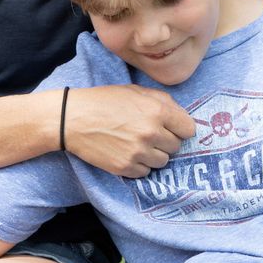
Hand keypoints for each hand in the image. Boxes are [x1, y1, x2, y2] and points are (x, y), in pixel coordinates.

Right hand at [63, 85, 195, 178]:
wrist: (73, 119)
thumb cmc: (105, 101)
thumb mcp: (136, 91)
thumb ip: (163, 101)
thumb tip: (182, 115)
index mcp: (157, 111)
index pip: (188, 129)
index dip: (180, 128)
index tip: (172, 128)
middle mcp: (151, 133)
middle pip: (176, 147)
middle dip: (166, 141)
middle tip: (149, 134)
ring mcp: (139, 152)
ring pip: (162, 161)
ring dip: (154, 154)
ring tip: (137, 144)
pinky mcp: (126, 168)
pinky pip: (145, 172)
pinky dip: (139, 165)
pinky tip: (127, 152)